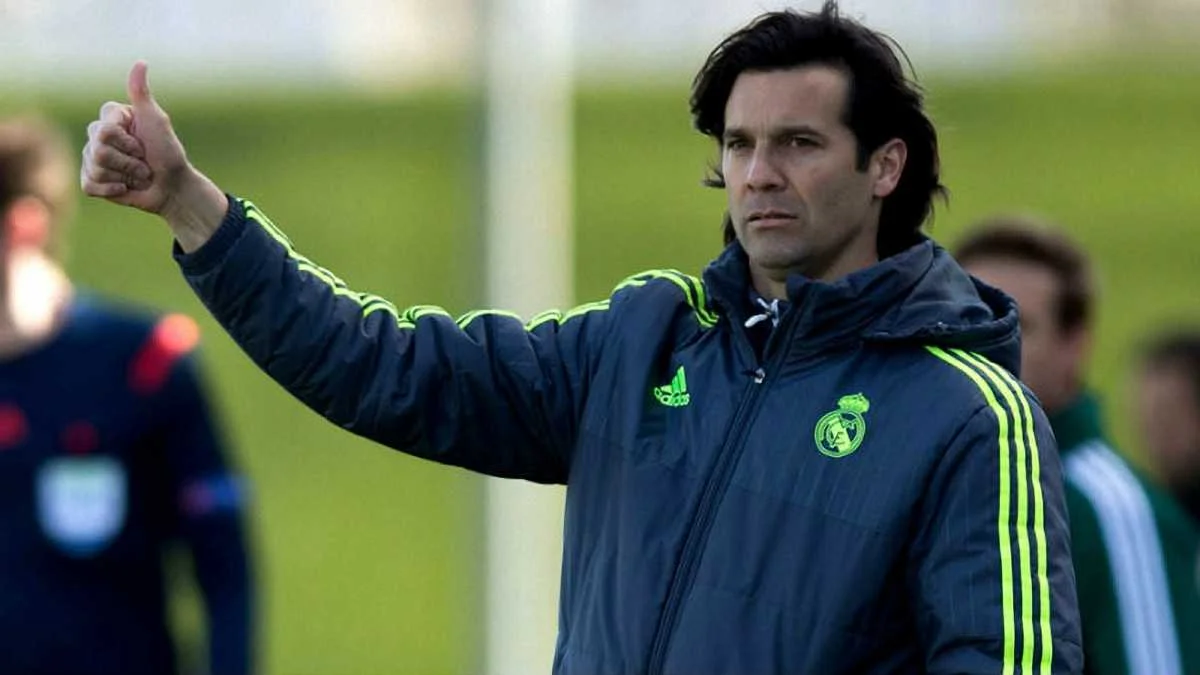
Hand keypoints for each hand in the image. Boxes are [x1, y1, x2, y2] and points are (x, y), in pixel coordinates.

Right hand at [81, 61, 185, 212]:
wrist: (172, 187)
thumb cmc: (167, 152)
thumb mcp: (156, 121)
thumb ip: (141, 94)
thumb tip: (141, 62)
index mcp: (111, 118)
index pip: (104, 130)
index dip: (127, 141)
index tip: (144, 142)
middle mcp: (97, 135)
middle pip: (97, 150)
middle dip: (128, 161)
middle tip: (144, 162)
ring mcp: (92, 158)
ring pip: (95, 169)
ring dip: (124, 176)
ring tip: (138, 174)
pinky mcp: (91, 180)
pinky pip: (89, 185)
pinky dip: (112, 190)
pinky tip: (126, 187)